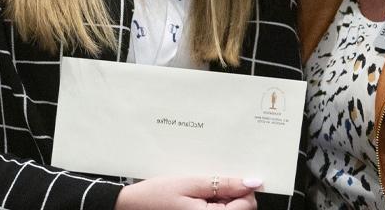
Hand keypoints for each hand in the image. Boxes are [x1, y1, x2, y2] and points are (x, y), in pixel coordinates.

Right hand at [115, 175, 262, 209]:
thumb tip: (252, 183)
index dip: (242, 189)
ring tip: (200, 191)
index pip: (247, 205)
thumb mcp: (191, 182)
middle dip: (232, 194)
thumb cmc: (156, 195)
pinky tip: (198, 198)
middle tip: (209, 184)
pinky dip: (213, 204)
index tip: (229, 179)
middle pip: (241, 209)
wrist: (132, 207)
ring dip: (222, 199)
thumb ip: (224, 184)